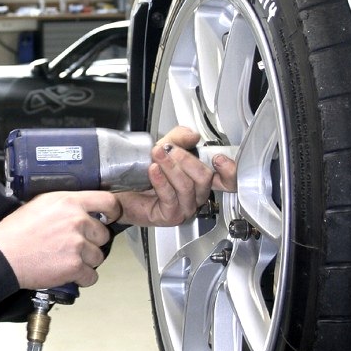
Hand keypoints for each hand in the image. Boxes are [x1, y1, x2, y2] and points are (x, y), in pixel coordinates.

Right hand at [0, 190, 120, 290]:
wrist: (3, 255)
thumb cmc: (16, 231)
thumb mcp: (41, 203)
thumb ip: (65, 204)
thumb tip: (81, 209)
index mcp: (69, 202)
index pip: (108, 201)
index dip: (113, 211)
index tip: (110, 218)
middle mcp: (77, 221)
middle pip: (104, 234)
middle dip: (92, 241)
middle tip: (74, 245)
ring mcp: (78, 244)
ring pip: (98, 256)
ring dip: (86, 261)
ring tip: (66, 259)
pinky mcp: (74, 266)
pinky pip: (91, 276)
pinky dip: (82, 278)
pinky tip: (68, 273)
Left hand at [117, 126, 236, 226]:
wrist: (122, 191)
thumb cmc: (144, 174)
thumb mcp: (163, 148)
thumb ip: (179, 138)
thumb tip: (193, 135)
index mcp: (200, 179)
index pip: (227, 180)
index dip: (229, 171)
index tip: (218, 158)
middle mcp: (196, 195)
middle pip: (204, 177)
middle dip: (185, 159)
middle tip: (168, 148)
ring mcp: (185, 207)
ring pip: (186, 186)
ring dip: (170, 166)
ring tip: (157, 155)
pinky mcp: (170, 215)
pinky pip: (170, 196)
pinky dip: (161, 180)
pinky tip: (153, 170)